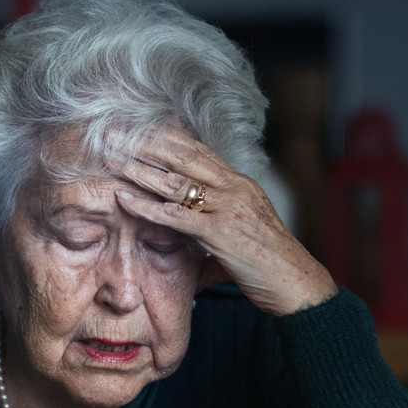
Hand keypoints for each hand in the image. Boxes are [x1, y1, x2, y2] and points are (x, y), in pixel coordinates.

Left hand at [115, 129, 336, 316]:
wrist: (296, 282)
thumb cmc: (268, 263)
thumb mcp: (239, 234)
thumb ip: (210, 230)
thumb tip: (184, 240)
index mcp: (239, 184)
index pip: (198, 150)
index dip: (167, 136)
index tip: (140, 126)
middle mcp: (234, 188)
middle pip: (183, 156)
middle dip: (147, 141)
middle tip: (116, 130)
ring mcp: (228, 208)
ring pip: (176, 181)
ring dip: (140, 168)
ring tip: (111, 157)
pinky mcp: (221, 232)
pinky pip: (176, 216)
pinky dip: (146, 206)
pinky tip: (123, 198)